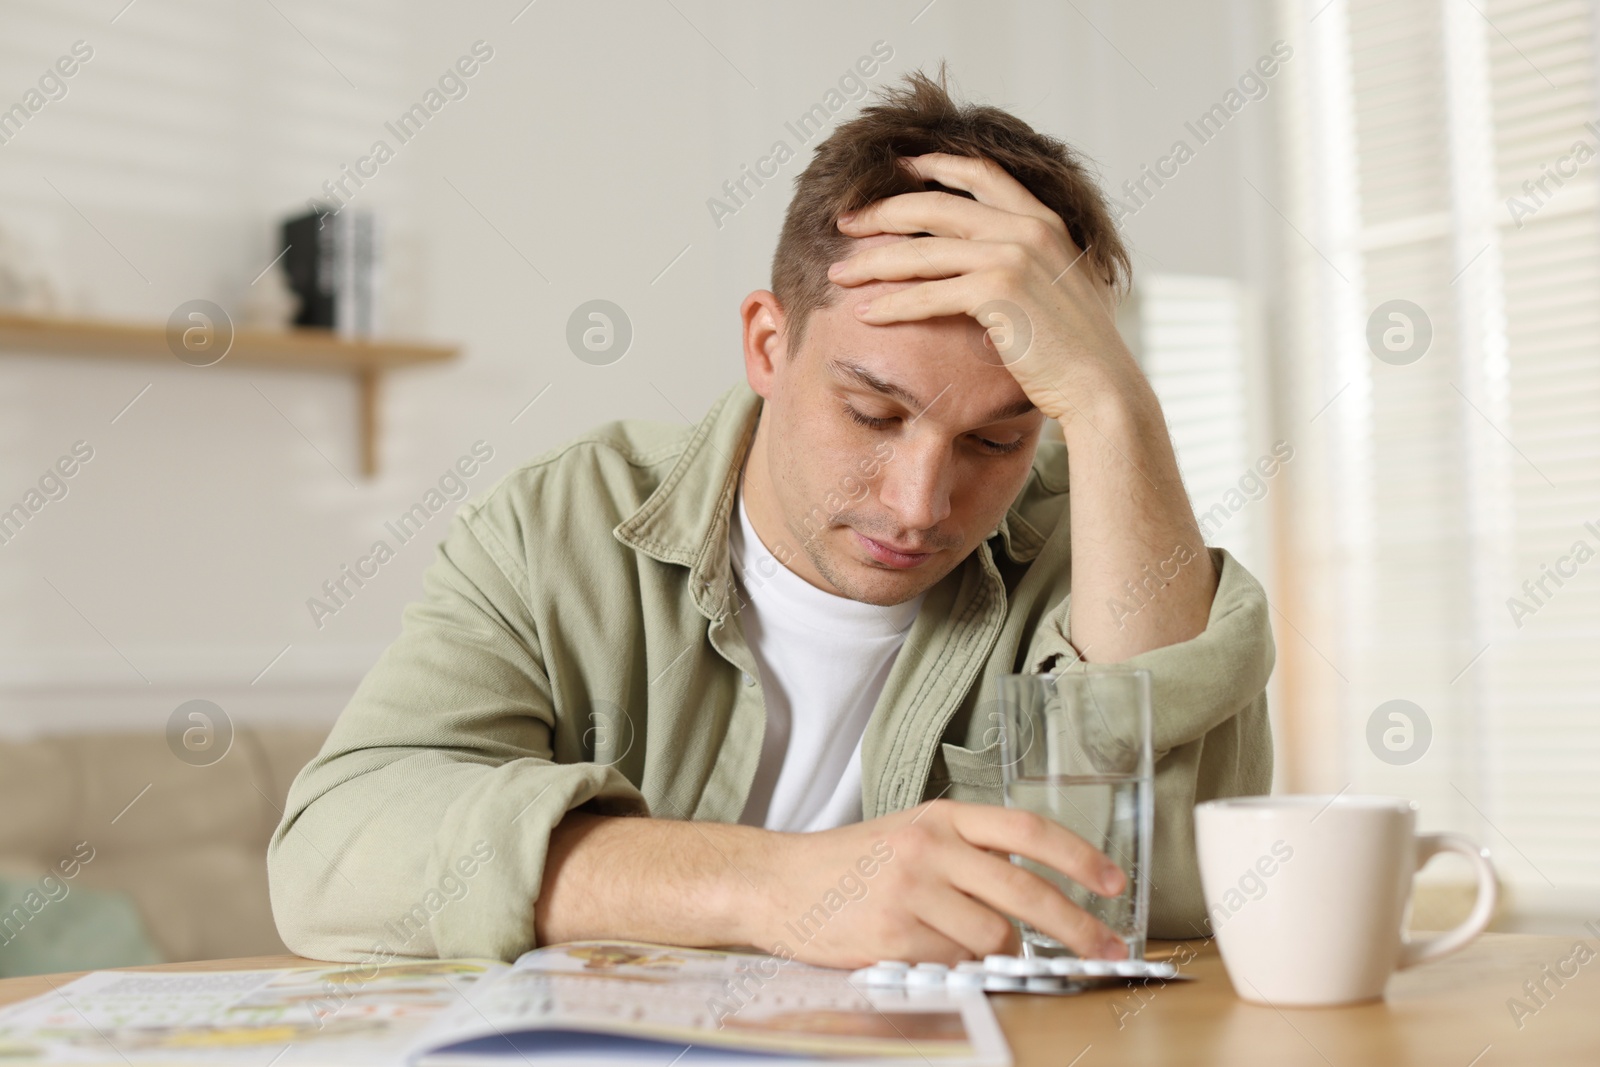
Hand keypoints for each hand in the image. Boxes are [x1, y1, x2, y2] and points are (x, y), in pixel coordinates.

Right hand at [741, 799, 1127, 968]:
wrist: (778, 883)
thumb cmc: (850, 863)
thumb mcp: (912, 836)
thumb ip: (969, 856)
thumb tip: (1034, 905)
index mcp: (942, 817)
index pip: (1027, 830)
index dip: (1079, 857)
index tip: (1114, 883)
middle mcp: (930, 847)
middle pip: (1026, 891)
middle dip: (1077, 926)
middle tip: (1106, 947)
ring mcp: (912, 891)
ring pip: (993, 936)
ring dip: (998, 952)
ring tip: (966, 943)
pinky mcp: (895, 935)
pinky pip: (955, 962)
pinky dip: (956, 965)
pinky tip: (929, 950)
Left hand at [827, 152, 1138, 421]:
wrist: (1102, 386)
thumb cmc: (1078, 350)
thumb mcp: (1061, 286)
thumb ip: (1034, 261)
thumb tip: (1000, 268)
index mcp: (1044, 220)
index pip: (980, 173)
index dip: (933, 165)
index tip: (896, 169)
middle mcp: (1028, 228)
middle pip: (935, 206)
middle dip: (882, 212)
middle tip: (845, 222)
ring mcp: (1013, 256)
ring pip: (922, 250)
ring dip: (873, 262)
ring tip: (839, 274)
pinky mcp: (998, 292)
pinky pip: (928, 292)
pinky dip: (891, 303)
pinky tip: (864, 314)